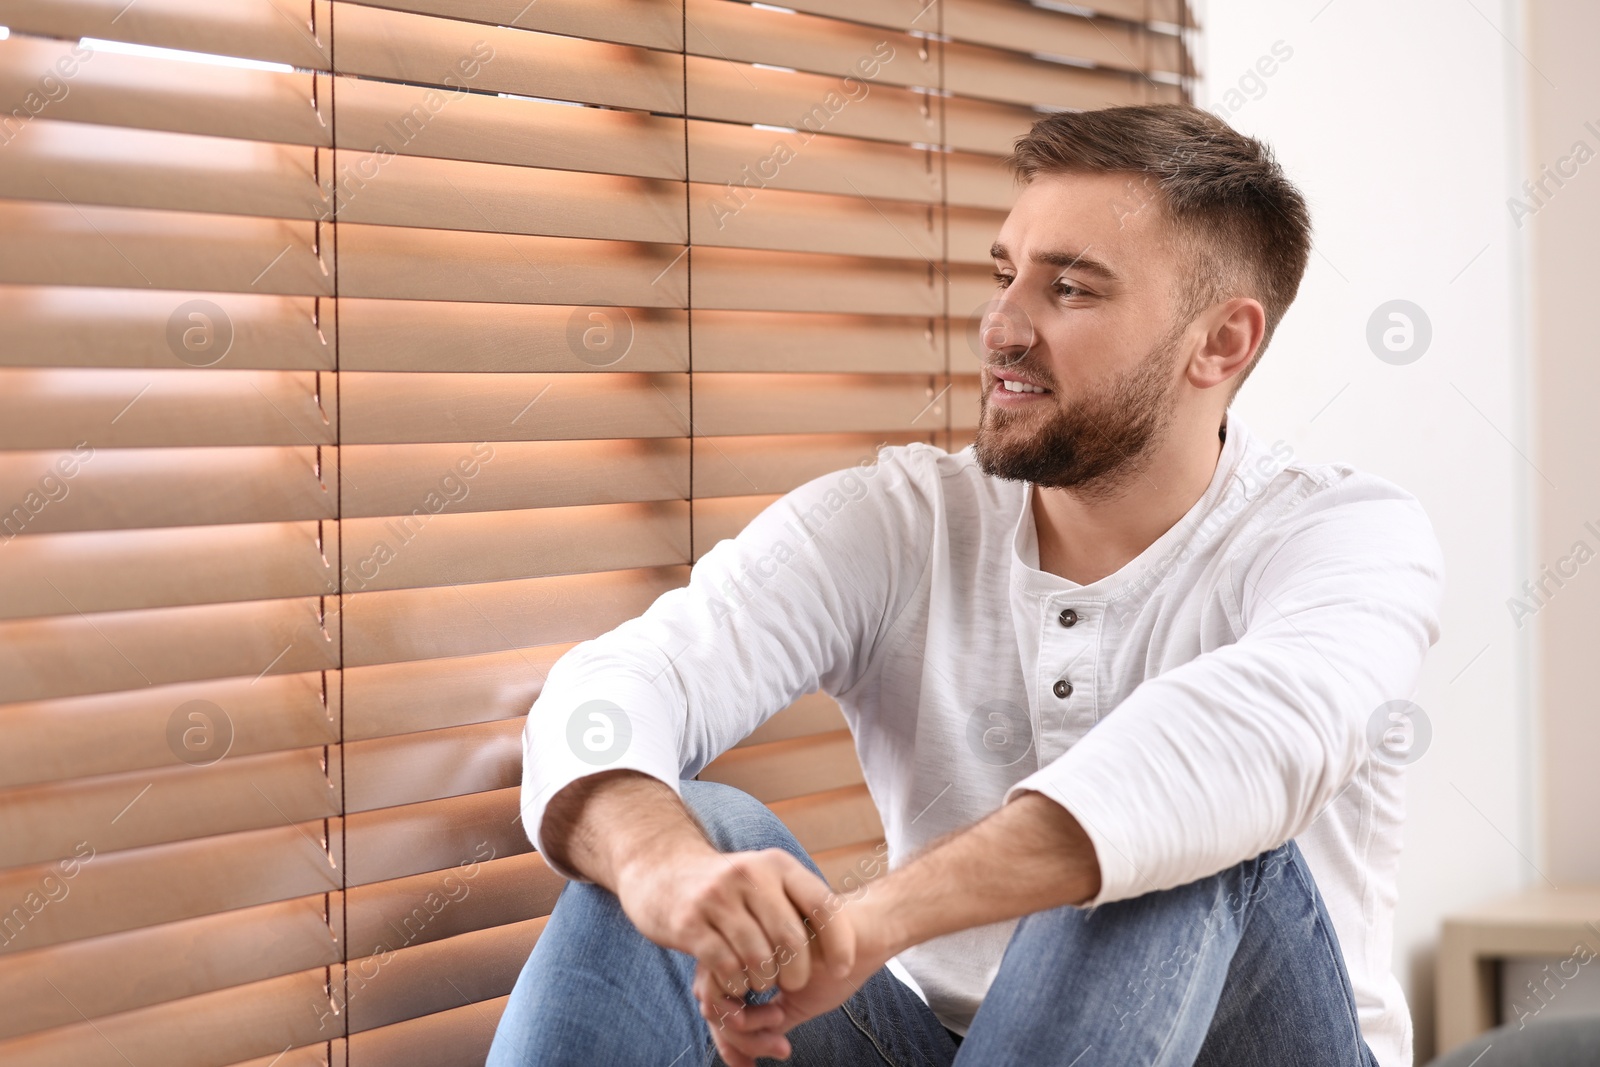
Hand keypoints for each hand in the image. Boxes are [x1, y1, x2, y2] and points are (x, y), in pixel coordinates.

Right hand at [614, 844, 856, 1004]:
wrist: (661, 869)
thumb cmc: (728, 887)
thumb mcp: (765, 878)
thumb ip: (798, 900)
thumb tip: (848, 933)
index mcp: (777, 865)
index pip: (822, 904)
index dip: (839, 941)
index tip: (842, 969)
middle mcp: (750, 874)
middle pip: (791, 938)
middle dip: (798, 972)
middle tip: (793, 985)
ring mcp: (717, 897)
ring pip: (759, 957)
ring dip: (764, 980)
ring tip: (761, 982)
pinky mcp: (689, 922)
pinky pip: (726, 967)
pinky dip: (737, 985)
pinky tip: (737, 983)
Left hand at [694, 890, 896, 1066]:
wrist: (864, 938)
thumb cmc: (833, 967)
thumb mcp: (794, 1006)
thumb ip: (762, 1027)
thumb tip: (735, 1060)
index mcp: (741, 959)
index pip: (715, 1003)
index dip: (729, 1037)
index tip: (753, 1062)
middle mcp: (734, 947)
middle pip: (709, 1001)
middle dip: (735, 1036)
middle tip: (776, 1046)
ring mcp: (738, 939)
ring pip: (714, 996)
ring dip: (744, 1028)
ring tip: (779, 1025)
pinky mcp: (748, 936)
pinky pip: (730, 987)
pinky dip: (749, 1015)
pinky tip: (780, 1012)